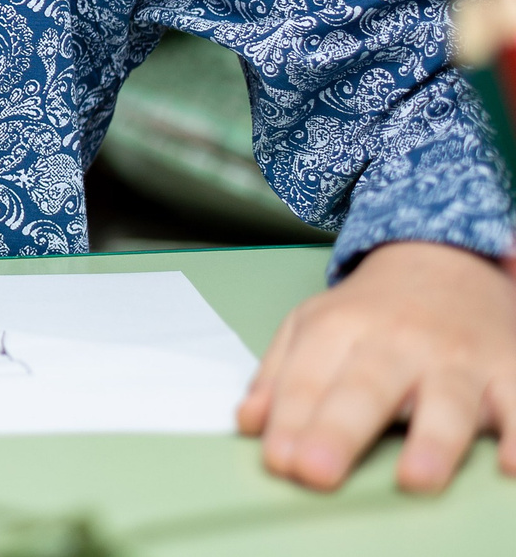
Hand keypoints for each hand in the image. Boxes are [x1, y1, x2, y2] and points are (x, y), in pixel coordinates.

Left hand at [239, 240, 515, 491]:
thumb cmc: (372, 311)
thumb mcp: (313, 325)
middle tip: (316, 471)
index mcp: (342, 327)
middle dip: (339, 430)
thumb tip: (249, 424)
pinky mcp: (510, 370)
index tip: (279, 461)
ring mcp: (457, 358)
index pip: (309, 378)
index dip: (291, 420)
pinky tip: (509, 465)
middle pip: (366, 388)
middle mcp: (400, 342)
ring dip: (432, 440)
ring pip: (446, 400)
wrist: (445, 260)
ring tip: (414, 478)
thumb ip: (278, 374)